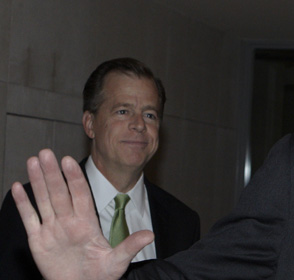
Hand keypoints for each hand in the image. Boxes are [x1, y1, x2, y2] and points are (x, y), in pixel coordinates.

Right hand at [11, 149, 153, 279]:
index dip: (74, 178)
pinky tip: (17, 187)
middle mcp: (69, 221)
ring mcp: (52, 229)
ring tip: (33, 161)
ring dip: (38, 181)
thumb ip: (130, 246)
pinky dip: (23, 204)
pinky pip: (30, 218)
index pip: (80, 194)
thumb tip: (150, 235)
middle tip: (46, 152)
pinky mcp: (38, 240)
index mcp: (87, 223)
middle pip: (59, 192)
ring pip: (44, 200)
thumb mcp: (117, 261)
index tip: (69, 160)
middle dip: (53, 173)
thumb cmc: (100, 275)